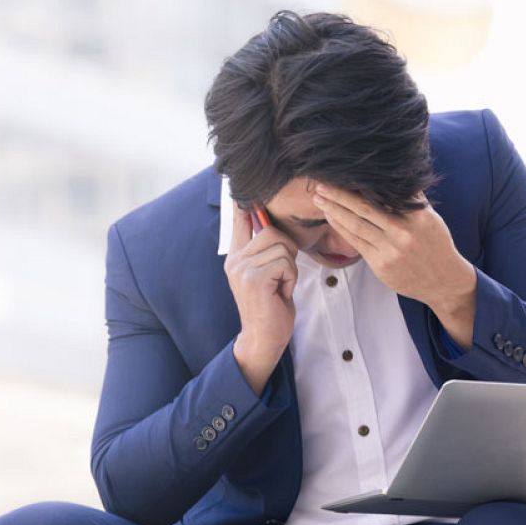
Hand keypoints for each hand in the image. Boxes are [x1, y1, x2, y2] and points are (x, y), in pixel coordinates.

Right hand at [223, 200, 297, 393]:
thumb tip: (269, 224)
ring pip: (282, 247)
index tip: (241, 186)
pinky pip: (286, 263)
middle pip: (272, 231)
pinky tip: (281, 293)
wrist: (263, 338)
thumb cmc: (270, 306)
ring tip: (280, 286)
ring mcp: (242, 268)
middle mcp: (235, 259)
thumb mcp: (264, 274)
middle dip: (287, 252)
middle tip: (282, 276)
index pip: (238, 219)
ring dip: (290, 268)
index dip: (244, 201)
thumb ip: (263, 251)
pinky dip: (291, 279)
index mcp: (235, 256)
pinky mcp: (254, 278)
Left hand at [312, 184, 478, 346]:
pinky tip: (331, 217)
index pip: (385, 194)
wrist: (443, 281)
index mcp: (417, 216)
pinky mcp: (380, 264)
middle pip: (364, 208)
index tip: (345, 172)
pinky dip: (342, 228)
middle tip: (321, 183)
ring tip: (319, 198)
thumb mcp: (430, 218)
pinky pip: (356, 242)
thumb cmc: (436, 245)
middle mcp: (403, 232)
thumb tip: (388, 179)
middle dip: (340, 195)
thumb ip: (410, 201)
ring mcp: (390, 250)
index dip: (362, 183)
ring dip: (334, 210)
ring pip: (356, 225)